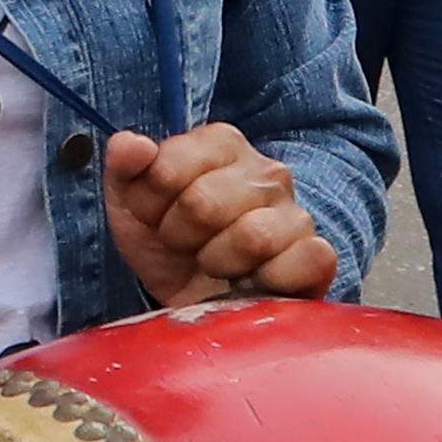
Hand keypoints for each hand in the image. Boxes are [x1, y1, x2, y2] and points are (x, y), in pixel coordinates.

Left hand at [104, 123, 343, 308]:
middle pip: (204, 204)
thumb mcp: (131, 204)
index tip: (154, 215)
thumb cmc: (167, 243)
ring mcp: (296, 213)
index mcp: (222, 144)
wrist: (194, 296)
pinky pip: (306, 259)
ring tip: (215, 264)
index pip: (170, 165)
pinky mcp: (317, 255)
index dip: (151, 201)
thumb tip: (131, 145)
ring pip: (252, 236)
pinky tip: (253, 281)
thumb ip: (124, 166)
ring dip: (219, 262)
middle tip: (185, 245)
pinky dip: (270, 280)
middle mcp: (267, 171)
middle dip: (180, 236)